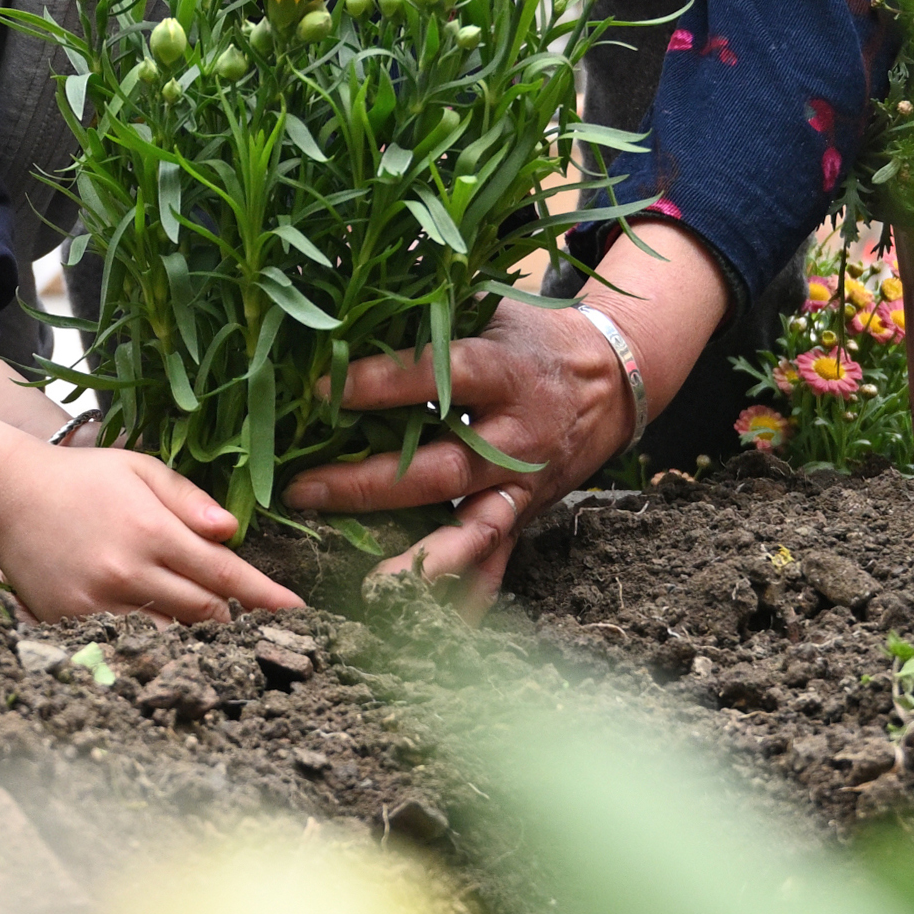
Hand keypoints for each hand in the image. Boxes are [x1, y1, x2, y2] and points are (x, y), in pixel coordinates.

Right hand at [0, 440, 298, 624]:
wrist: (4, 495)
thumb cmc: (81, 478)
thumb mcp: (140, 468)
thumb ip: (189, 499)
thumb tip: (232, 533)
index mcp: (153, 531)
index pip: (224, 575)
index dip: (264, 598)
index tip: (298, 613)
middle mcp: (129, 571)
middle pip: (203, 614)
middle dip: (237, 622)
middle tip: (263, 627)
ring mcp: (99, 603)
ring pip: (169, 639)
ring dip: (199, 642)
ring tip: (222, 642)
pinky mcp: (72, 623)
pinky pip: (126, 645)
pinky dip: (152, 648)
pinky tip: (168, 647)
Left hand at [280, 297, 638, 610]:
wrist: (611, 378)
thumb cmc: (526, 335)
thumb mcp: (485, 306)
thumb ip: (421, 307)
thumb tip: (334, 277)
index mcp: (502, 372)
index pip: (434, 378)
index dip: (377, 384)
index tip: (314, 391)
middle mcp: (515, 437)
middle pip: (440, 467)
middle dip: (369, 484)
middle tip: (303, 491)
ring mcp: (522, 486)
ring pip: (470, 529)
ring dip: (418, 560)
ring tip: (368, 586)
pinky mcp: (524, 518)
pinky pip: (496, 567)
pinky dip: (464, 600)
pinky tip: (426, 636)